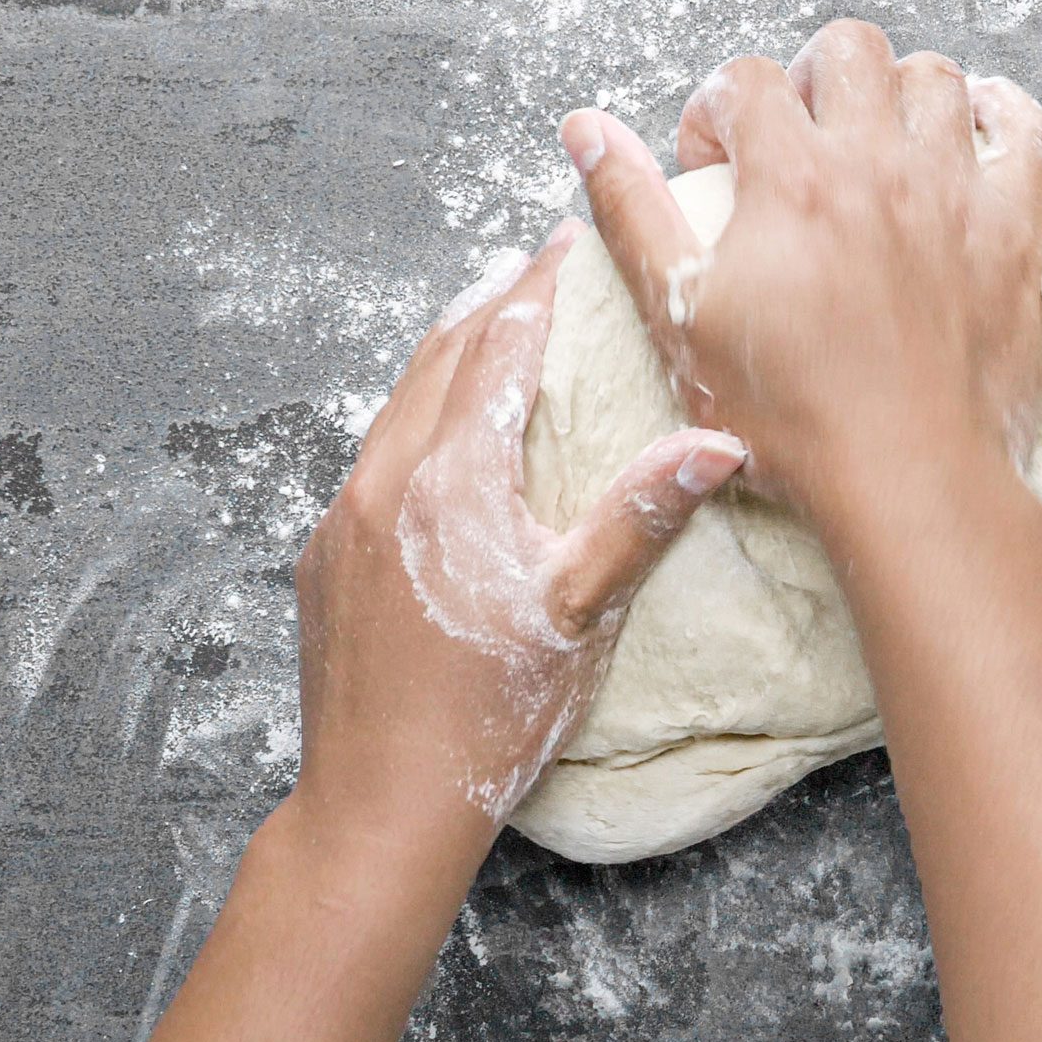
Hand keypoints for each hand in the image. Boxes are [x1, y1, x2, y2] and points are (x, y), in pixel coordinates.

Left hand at [290, 219, 745, 857]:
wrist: (379, 800)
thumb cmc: (490, 712)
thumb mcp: (582, 611)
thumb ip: (641, 515)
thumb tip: (718, 441)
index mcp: (451, 479)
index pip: (501, 347)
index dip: (539, 287)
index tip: (566, 240)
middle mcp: (383, 480)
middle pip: (439, 356)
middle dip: (490, 301)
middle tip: (530, 262)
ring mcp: (342, 517)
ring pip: (397, 403)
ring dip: (446, 354)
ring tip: (486, 324)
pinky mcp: (323, 556)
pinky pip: (371, 456)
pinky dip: (412, 418)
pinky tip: (437, 436)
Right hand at [558, 19, 1041, 523]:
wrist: (908, 479)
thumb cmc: (787, 416)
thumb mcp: (679, 317)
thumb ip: (631, 213)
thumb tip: (585, 127)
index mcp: (790, 177)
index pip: (746, 78)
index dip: (717, 110)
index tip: (715, 167)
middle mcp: (877, 163)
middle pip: (848, 48)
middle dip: (812, 75)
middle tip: (799, 136)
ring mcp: (954, 192)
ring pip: (937, 77)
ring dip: (901, 92)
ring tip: (878, 140)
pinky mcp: (1014, 233)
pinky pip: (1027, 134)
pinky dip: (1004, 117)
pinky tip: (979, 132)